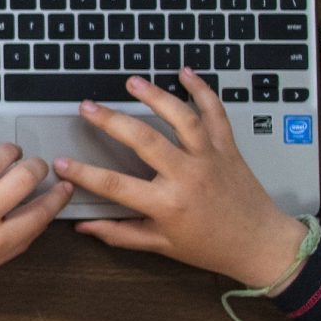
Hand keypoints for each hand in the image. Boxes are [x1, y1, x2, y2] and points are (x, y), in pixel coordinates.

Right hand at [55, 70, 312, 286]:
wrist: (260, 244)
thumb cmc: (210, 247)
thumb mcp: (162, 246)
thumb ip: (120, 233)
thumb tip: (83, 227)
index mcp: (167, 204)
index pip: (115, 186)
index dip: (84, 173)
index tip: (60, 162)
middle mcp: (188, 176)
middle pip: (144, 140)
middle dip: (111, 121)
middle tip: (87, 107)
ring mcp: (210, 157)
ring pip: (181, 118)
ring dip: (155, 96)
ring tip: (132, 82)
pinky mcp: (228, 148)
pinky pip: (215, 113)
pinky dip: (202, 90)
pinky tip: (186, 72)